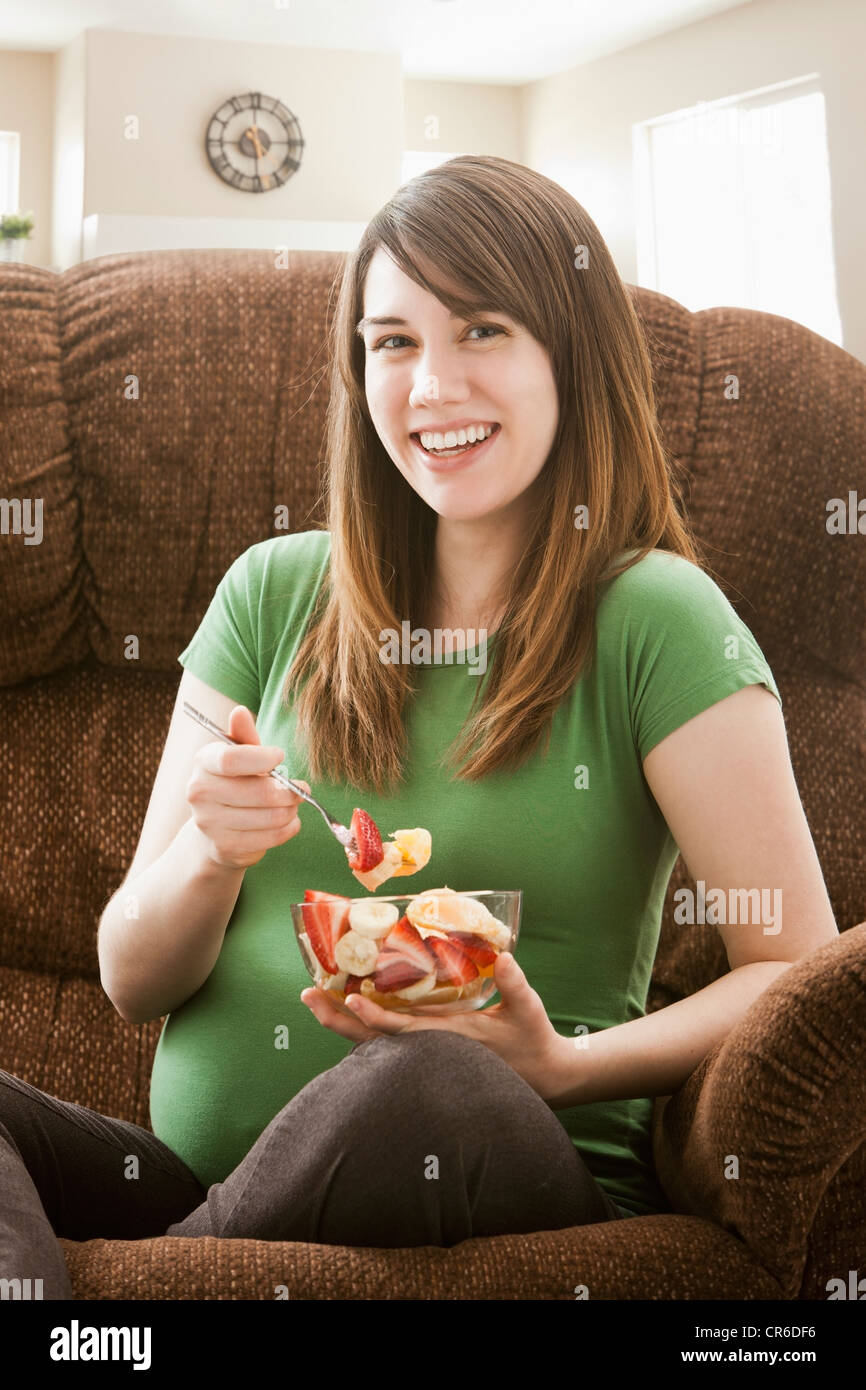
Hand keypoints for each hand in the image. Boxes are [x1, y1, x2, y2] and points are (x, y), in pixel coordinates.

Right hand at [186, 705, 309, 869]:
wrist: (213, 830)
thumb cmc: (233, 783)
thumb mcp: (239, 757)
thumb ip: (244, 736)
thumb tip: (240, 711)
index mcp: (203, 763)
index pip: (231, 759)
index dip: (263, 758)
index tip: (280, 757)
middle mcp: (200, 793)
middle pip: (260, 792)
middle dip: (290, 791)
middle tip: (301, 788)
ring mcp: (210, 823)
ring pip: (271, 817)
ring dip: (291, 810)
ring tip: (292, 804)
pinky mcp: (226, 848)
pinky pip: (272, 838)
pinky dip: (289, 828)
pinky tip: (287, 821)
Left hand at [301, 951, 568, 1104]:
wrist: (543, 1076)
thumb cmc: (533, 1041)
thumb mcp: (527, 1009)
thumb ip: (514, 984)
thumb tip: (504, 957)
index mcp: (448, 1037)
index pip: (401, 1030)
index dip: (374, 1015)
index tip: (349, 998)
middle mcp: (429, 1047)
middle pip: (372, 1038)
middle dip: (337, 1017)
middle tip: (307, 995)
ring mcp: (426, 1050)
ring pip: (374, 1039)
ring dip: (343, 1019)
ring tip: (315, 996)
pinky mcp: (429, 1047)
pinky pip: (387, 1037)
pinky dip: (363, 1022)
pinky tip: (347, 1005)